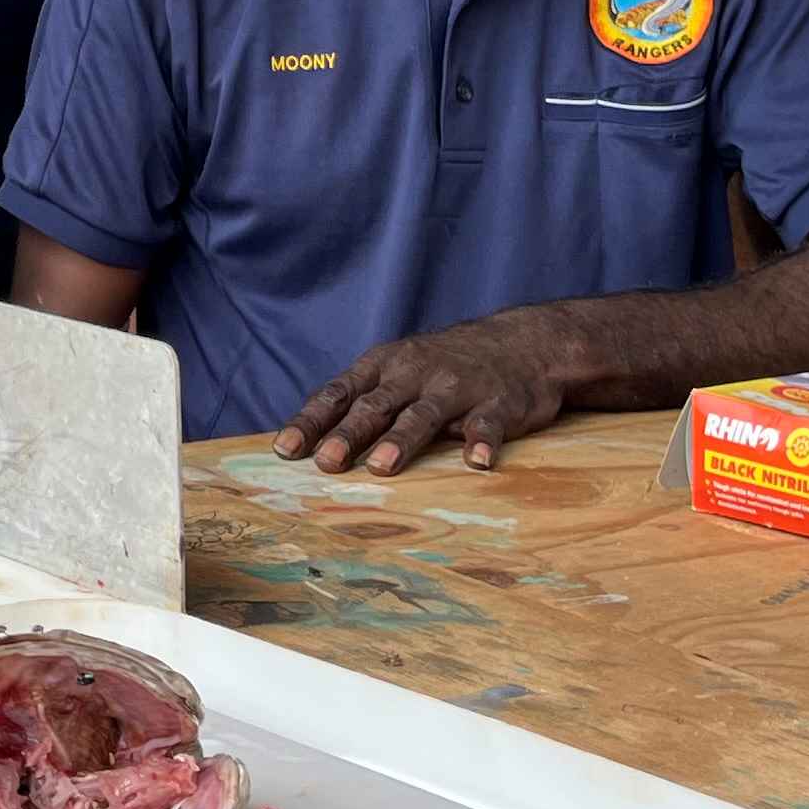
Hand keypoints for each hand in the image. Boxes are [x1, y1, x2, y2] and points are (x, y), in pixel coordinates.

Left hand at [276, 323, 571, 475]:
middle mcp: (415, 374)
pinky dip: (482, 441)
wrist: (523, 341)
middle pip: (375, 406)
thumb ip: (362, 399)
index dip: (312, 420)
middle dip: (349, 434)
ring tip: (383, 467)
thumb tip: (310, 439)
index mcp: (385, 366)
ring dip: (402, 440)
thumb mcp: (399, 369)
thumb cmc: (445, 365)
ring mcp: (458, 387)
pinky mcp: (499, 403)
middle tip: (326, 463)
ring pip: (424, 414)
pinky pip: (488, 423)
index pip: (339, 393)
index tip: (285, 449)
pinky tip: (477, 461)